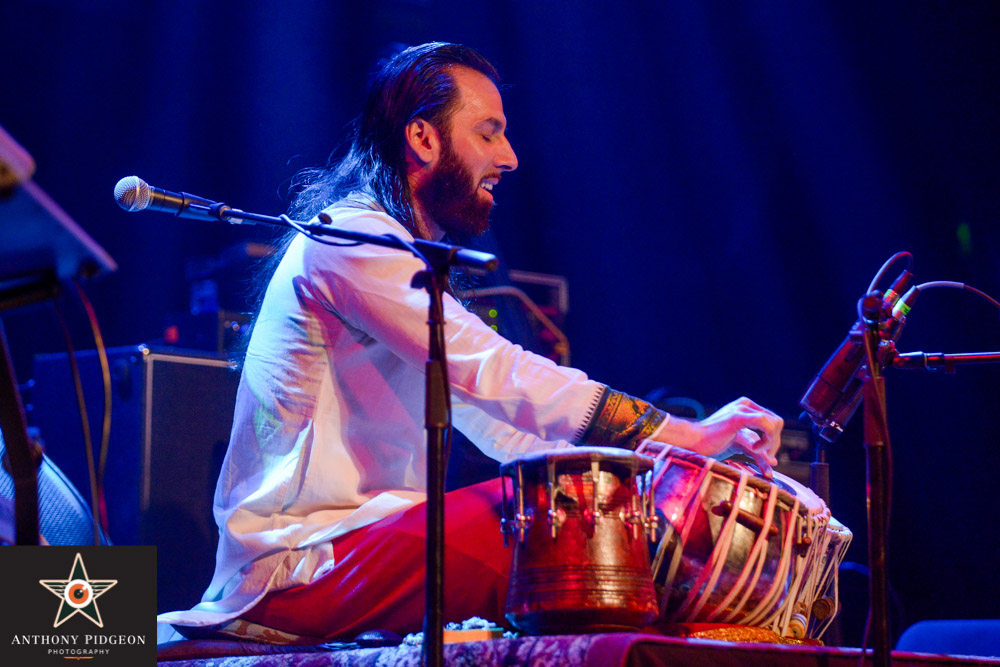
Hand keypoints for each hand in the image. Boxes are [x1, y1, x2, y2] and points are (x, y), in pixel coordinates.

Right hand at [652, 396, 782, 477]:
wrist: (692, 442)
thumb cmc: (710, 445)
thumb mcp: (736, 442)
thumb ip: (753, 445)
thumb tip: (773, 461)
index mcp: (745, 408)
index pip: (772, 421)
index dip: (774, 441)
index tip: (767, 458)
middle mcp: (745, 405)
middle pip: (776, 422)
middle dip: (775, 443)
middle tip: (767, 460)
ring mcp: (742, 408)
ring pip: (774, 424)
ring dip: (771, 444)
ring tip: (761, 456)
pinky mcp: (738, 416)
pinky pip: (766, 425)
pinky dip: (766, 441)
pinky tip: (755, 450)